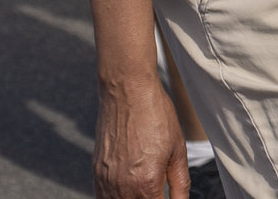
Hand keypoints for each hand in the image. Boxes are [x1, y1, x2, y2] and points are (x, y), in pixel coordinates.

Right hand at [93, 75, 188, 198]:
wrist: (127, 89)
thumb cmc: (156, 115)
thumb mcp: (178, 150)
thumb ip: (180, 184)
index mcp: (147, 184)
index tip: (168, 196)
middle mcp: (123, 188)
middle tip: (159, 190)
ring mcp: (106, 181)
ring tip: (145, 189)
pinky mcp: (96, 172)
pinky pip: (102, 198)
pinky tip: (129, 192)